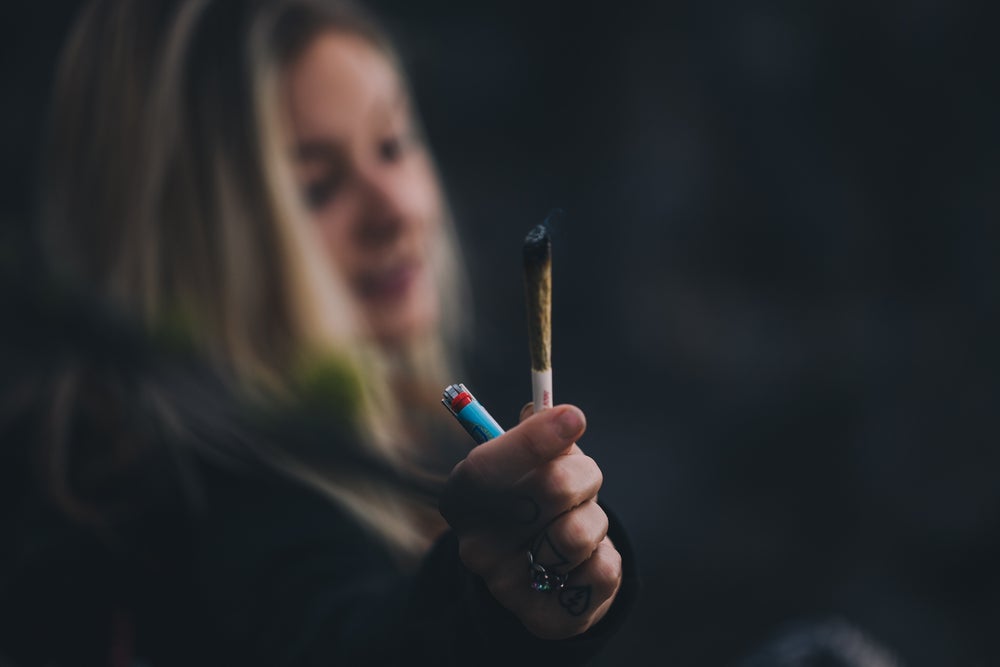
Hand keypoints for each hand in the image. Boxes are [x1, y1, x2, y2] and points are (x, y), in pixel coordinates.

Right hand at [439, 404, 621, 639]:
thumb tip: (541, 407)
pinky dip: (605, 556)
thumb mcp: (532, 464)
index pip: (485, 468)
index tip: (574, 416)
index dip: (531, 440)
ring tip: (580, 523)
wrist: (543, 576)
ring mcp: (507, 587)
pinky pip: (602, 570)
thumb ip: (536, 434)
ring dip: (595, 518)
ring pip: (580, 532)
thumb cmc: (536, 502)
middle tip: (585, 478)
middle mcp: (475, 546)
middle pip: (550, 490)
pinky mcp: (545, 617)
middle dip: (585, 473)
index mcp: (462, 499)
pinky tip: (584, 561)